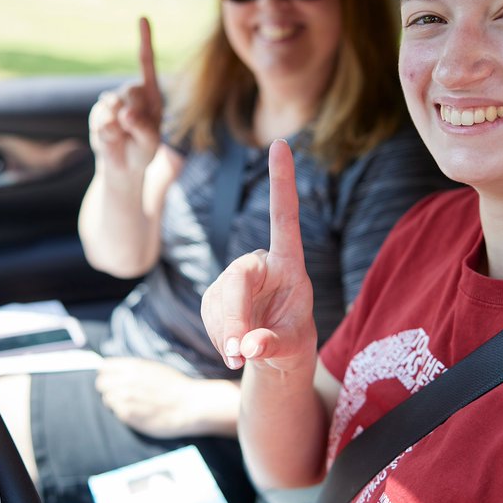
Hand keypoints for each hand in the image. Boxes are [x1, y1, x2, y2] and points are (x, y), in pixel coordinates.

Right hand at [88, 16, 163, 173]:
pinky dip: (108, 134)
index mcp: (151, 94)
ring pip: (115, 106)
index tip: (142, 17)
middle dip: (136, 113)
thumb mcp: (151, 143)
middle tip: (137, 130)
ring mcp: (112, 101)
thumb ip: (143, 128)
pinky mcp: (98, 113)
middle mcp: (131, 93)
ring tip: (126, 138)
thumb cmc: (143, 151)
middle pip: (132, 91)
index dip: (145, 40)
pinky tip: (112, 140)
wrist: (123, 166)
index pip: (146, 64)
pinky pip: (102, 121)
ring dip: (122, 127)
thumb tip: (125, 114)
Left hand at [94, 358, 238, 437]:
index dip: (108, 374)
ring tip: (132, 405)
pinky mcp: (128, 415)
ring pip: (107, 399)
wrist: (190, 405)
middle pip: (101, 383)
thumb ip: (134, 369)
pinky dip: (123, 413)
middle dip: (108, 388)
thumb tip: (115, 370)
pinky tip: (137, 413)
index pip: (104, 367)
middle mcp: (126, 380)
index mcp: (133, 366)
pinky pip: (116, 412)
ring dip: (116, 402)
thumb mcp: (154, 368)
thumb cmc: (175, 386)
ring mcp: (125, 398)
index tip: (113, 379)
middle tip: (121, 394)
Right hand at [201, 139, 316, 373]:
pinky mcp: (215, 295)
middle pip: (238, 277)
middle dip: (235, 316)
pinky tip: (231, 351)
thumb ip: (273, 344)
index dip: (282, 181)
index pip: (285, 216)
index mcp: (290, 263)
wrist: (275, 357)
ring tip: (240, 358)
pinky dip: (218, 336)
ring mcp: (234, 278)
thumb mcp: (292, 348)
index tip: (280, 143)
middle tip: (239, 352)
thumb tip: (250, 344)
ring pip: (219, 300)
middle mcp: (261, 262)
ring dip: (225, 333)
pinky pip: (209, 313)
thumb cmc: (292, 343)